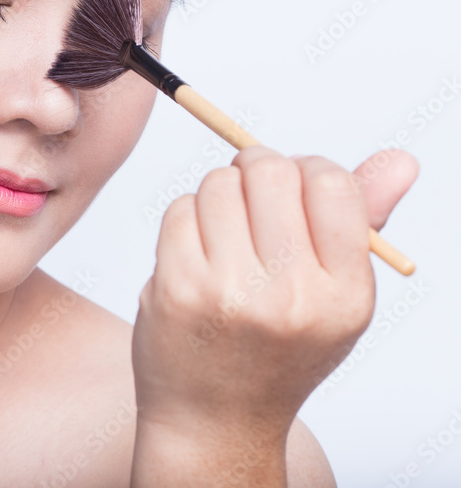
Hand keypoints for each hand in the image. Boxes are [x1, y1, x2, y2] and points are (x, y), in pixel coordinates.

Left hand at [129, 146, 417, 482]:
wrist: (214, 419)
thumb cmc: (277, 347)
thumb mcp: (334, 297)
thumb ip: (362, 222)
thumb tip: (401, 159)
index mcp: (344, 296)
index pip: (331, 184)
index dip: (306, 169)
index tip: (292, 186)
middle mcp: (291, 297)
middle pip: (270, 172)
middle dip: (256, 169)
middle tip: (250, 193)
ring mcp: (229, 293)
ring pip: (218, 184)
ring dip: (218, 194)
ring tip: (224, 232)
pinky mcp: (177, 289)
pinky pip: (179, 210)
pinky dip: (185, 218)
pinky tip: (194, 252)